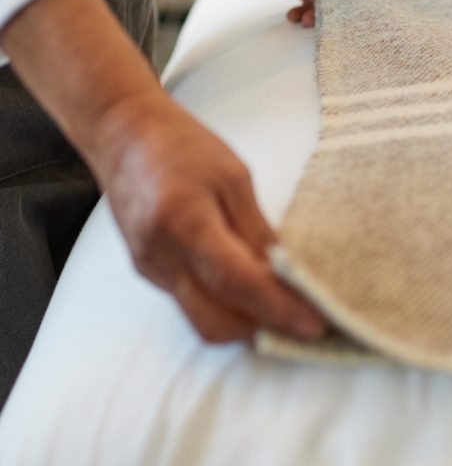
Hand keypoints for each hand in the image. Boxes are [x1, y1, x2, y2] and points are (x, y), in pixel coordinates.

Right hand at [98, 92, 325, 342]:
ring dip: (243, 324)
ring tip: (282, 311)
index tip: (315, 323)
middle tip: (304, 323)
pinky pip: (189, 303)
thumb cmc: (181, 144)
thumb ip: (256, 229)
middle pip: (215, 320)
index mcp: (186, 222)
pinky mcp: (147, 270)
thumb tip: (286, 273)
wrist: (124, 135)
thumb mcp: (233, 176)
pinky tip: (248, 291)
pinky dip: (223, 307)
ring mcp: (150, 268)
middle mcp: (161, 256)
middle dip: (262, 331)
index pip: (237, 282)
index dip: (278, 308)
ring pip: (201, 319)